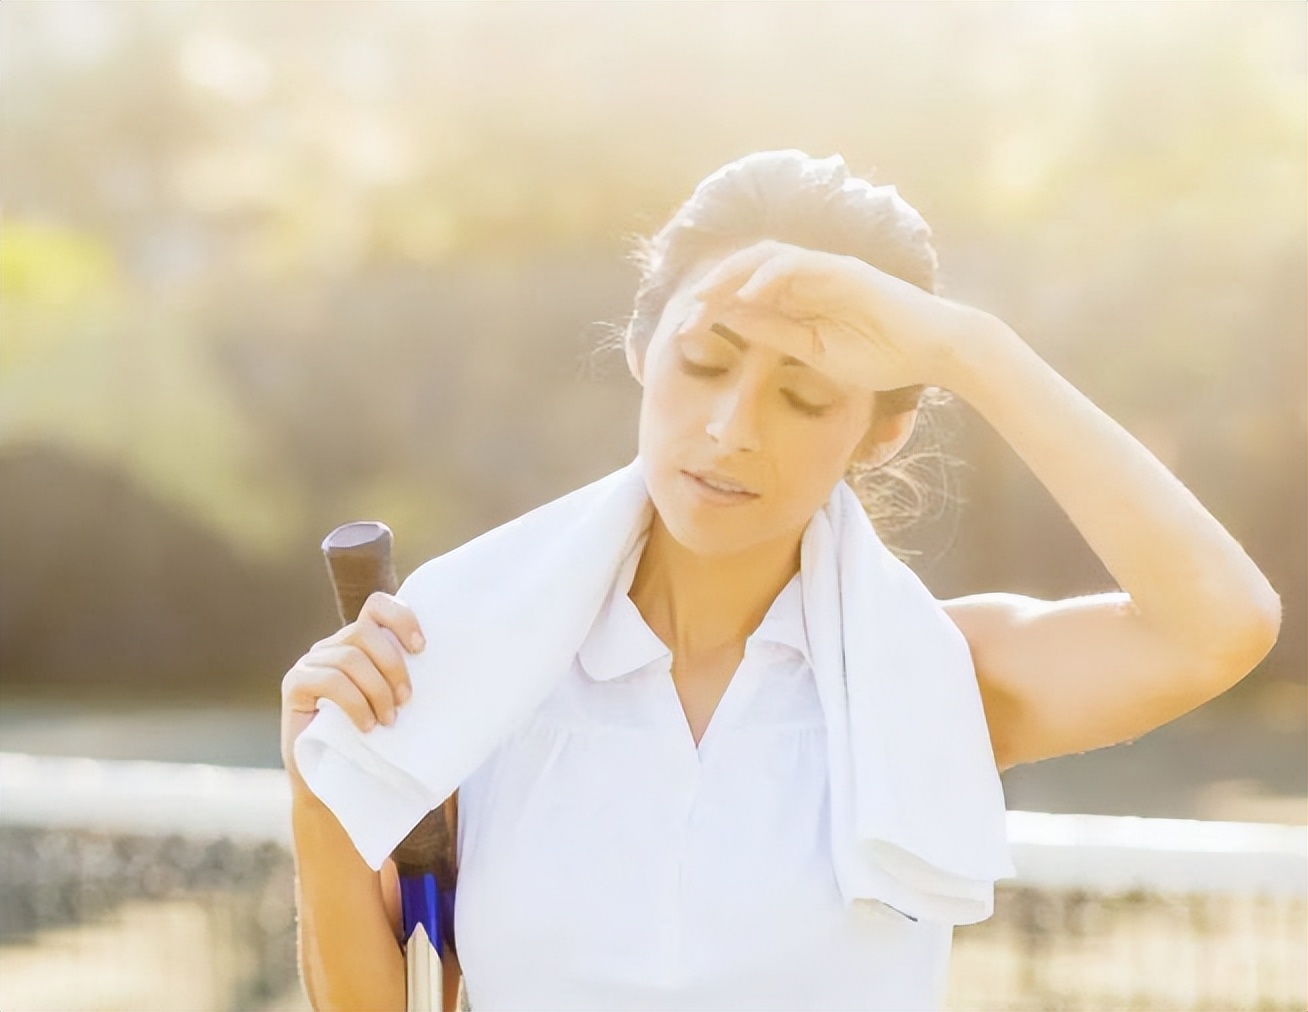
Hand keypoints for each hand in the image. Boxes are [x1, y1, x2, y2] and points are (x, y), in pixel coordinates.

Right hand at [280, 592, 424, 788]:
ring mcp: (310, 663)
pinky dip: (354, 703)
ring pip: (349, 657)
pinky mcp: (295, 685)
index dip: (400, 618)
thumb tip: (461, 673)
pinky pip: (328, 680)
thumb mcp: (399, 703)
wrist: (339, 783)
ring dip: (376, 690)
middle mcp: (332, 646)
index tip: (421, 648)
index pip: (377, 606)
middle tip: (406, 700)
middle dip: (392, 665)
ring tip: (388, 720)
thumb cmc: (377, 742)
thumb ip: (411, 681)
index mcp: (360, 643)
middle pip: (364, 632)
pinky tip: (366, 726)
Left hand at [689, 240, 988, 392]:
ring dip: (732, 275)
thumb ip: (777, 333)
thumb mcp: (815, 351)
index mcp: (800, 298)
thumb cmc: (882, 354)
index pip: (747, 293)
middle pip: (749, 269)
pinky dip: (769, 276)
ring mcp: (826, 269)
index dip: (714, 307)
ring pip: (767, 259)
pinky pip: (799, 265)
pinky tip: (748, 295)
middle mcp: (809, 277)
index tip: (686, 331)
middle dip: (714, 288)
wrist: (934, 350)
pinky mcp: (844, 270)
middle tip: (685, 314)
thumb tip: (732, 320)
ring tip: (705, 297)